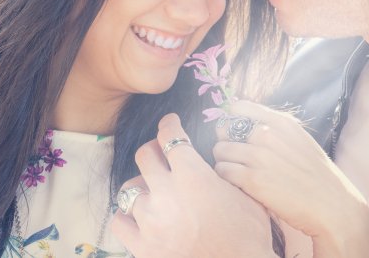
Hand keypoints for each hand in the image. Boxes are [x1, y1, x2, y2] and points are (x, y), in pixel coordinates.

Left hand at [110, 113, 276, 257]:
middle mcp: (166, 193)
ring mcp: (150, 220)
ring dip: (141, 186)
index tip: (170, 123)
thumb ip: (223, 174)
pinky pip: (119, 221)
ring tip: (150, 190)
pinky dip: (126, 216)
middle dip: (153, 150)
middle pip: (144, 155)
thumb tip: (213, 161)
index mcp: (193, 176)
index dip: (169, 125)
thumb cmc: (249, 238)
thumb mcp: (245, 196)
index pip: (171, 137)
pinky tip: (137, 216)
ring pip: (129, 188)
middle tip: (160, 153)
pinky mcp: (141, 246)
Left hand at [213, 100, 368, 257]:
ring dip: (224, 161)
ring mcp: (259, 156)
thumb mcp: (301, 141)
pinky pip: (223, 171)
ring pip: (220, 151)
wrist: (333, 207)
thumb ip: (276, 131)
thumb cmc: (318, 177)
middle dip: (226, 143)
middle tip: (234, 157)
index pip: (239, 107)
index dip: (231, 120)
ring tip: (237, 173)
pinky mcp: (252, 179)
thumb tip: (248, 126)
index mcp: (281, 123)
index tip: (233, 133)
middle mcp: (268, 135)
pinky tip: (239, 184)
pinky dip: (226, 178)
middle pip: (224, 129)